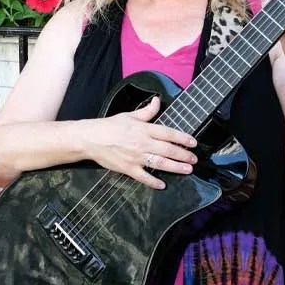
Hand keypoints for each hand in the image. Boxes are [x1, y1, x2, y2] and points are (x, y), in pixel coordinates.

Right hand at [82, 97, 197, 188]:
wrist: (90, 138)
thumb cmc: (110, 126)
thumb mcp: (129, 115)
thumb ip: (147, 111)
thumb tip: (158, 100)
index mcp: (143, 129)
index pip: (168, 133)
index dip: (182, 138)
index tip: (193, 142)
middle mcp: (142, 143)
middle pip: (167, 149)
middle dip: (183, 154)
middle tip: (194, 159)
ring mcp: (135, 157)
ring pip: (160, 163)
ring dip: (176, 167)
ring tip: (188, 169)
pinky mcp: (128, 168)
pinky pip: (143, 177)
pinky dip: (153, 181)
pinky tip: (163, 184)